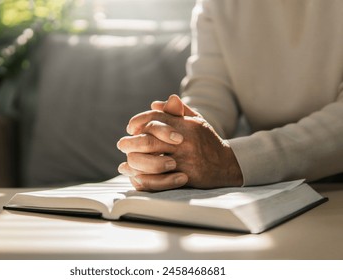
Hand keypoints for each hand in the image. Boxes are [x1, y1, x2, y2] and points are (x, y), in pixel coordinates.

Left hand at [117, 95, 242, 190]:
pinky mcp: (186, 177)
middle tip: (121, 144)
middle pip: (150, 140)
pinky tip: (135, 176)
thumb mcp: (196, 121)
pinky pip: (160, 179)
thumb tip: (154, 105)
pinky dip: (144, 179)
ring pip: (152, 160)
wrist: (227, 165)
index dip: (139, 121)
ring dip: (135, 161)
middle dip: (131, 142)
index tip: (130, 127)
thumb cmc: (207, 141)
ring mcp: (185, 160)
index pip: (156, 119)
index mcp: (185, 125)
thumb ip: (177, 111)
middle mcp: (184, 142)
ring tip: (126, 161)